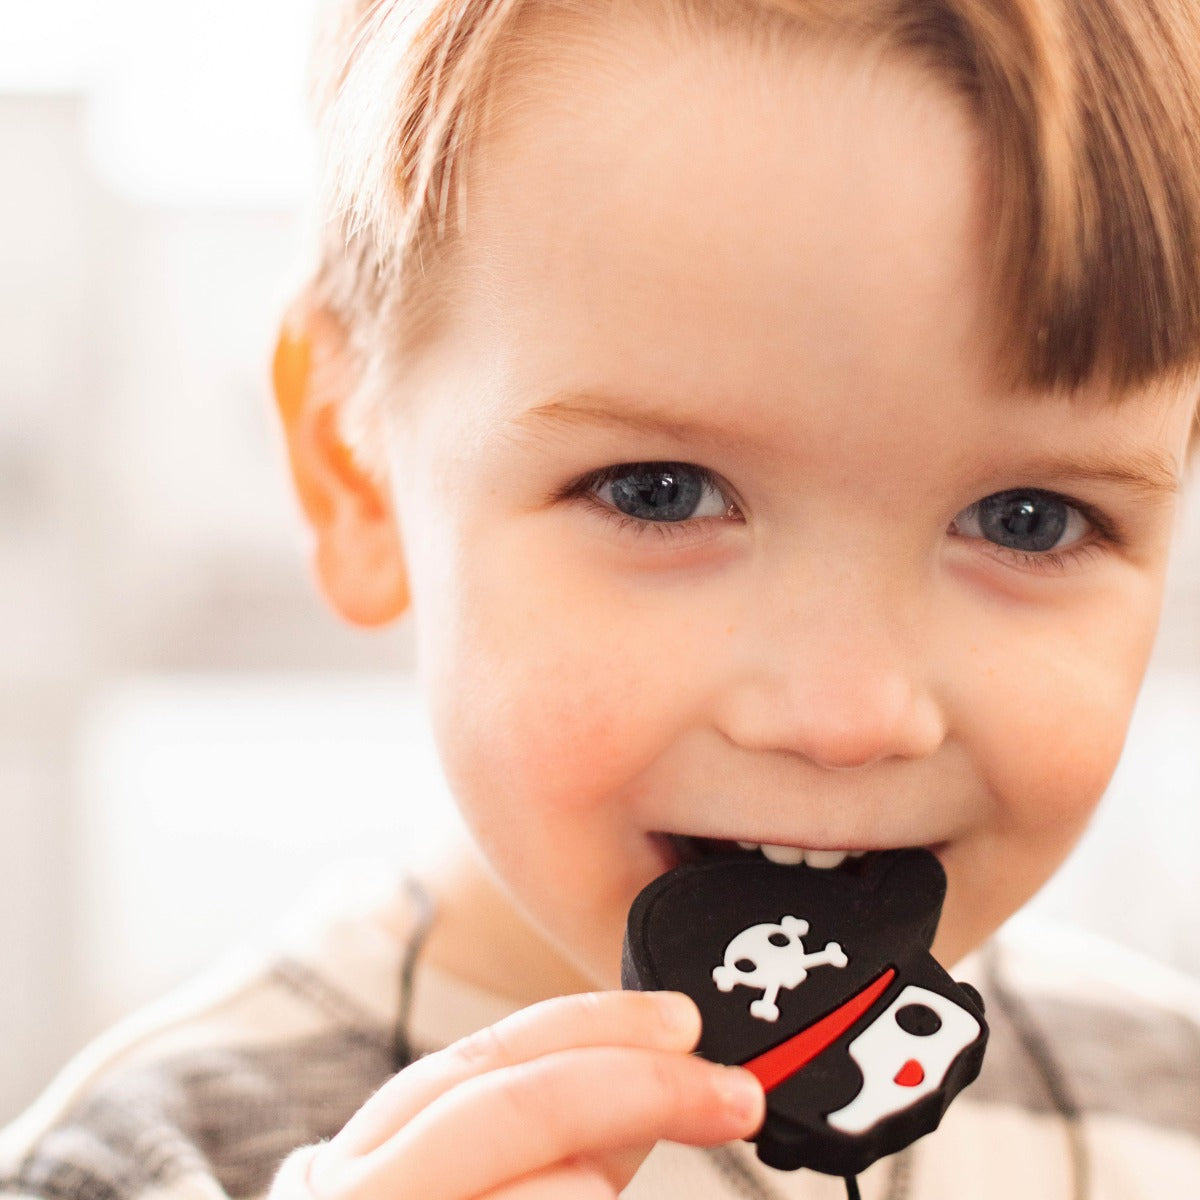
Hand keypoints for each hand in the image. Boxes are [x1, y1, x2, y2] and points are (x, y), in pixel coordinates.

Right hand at [303, 990, 763, 1198]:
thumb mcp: (459, 1181)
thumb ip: (545, 1137)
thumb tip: (656, 1080)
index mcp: (377, 1149)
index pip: (499, 1053)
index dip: (603, 1024)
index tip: (688, 1025)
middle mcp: (367, 1195)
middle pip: (528, 1107)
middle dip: (649, 1087)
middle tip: (738, 1096)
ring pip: (560, 1195)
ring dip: (601, 1195)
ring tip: (596, 1195)